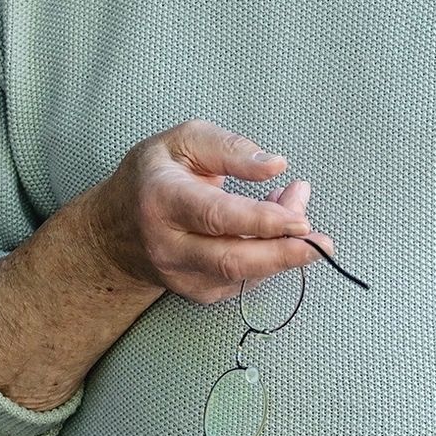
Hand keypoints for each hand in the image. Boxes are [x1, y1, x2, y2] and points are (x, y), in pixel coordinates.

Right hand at [74, 120, 330, 305]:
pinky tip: (276, 234)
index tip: (299, 218)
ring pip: (242, 274)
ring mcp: (181, 275)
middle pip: (232, 259)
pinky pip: (243, 281)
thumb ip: (230, 148)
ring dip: (282, 251)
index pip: (215, 216)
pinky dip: (269, 259)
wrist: (113, 232)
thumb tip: (276, 166)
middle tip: (322, 243)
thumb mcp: (184, 142)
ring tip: (300, 217)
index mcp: (162, 199)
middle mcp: (168, 244)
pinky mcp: (197, 293)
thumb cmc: (153, 176)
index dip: (261, 220)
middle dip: (284, 254)